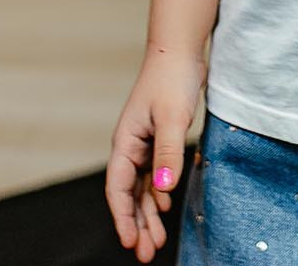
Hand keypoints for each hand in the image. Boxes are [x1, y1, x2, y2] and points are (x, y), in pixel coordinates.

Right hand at [106, 49, 203, 261]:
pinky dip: (158, 192)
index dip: (122, 218)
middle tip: (146, 254)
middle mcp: (131, 146)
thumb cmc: (171, 79)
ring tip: (156, 240)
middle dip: (136, 225)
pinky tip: (166, 205)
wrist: (179, 51)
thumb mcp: (173, 119)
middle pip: (128, 194)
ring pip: (142, 187)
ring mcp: (144, 143)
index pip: (117, 188)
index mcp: (126, 142)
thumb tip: (161, 191)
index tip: (131, 243)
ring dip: (148, 213)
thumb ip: (168, 155)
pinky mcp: (159, 139)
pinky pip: (154, 174)